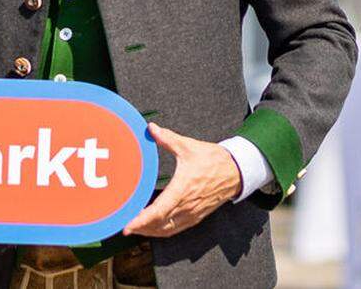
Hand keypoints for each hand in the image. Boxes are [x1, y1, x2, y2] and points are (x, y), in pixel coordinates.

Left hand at [123, 123, 240, 237]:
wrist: (236, 171)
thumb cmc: (213, 159)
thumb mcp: (188, 146)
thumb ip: (167, 139)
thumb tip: (151, 128)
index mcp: (182, 190)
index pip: (158, 211)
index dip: (141, 220)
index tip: (128, 225)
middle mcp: (187, 205)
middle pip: (159, 225)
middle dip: (141, 229)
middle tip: (124, 226)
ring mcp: (193, 213)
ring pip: (168, 230)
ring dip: (150, 232)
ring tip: (136, 229)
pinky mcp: (197, 216)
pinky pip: (177, 229)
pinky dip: (163, 231)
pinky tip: (153, 228)